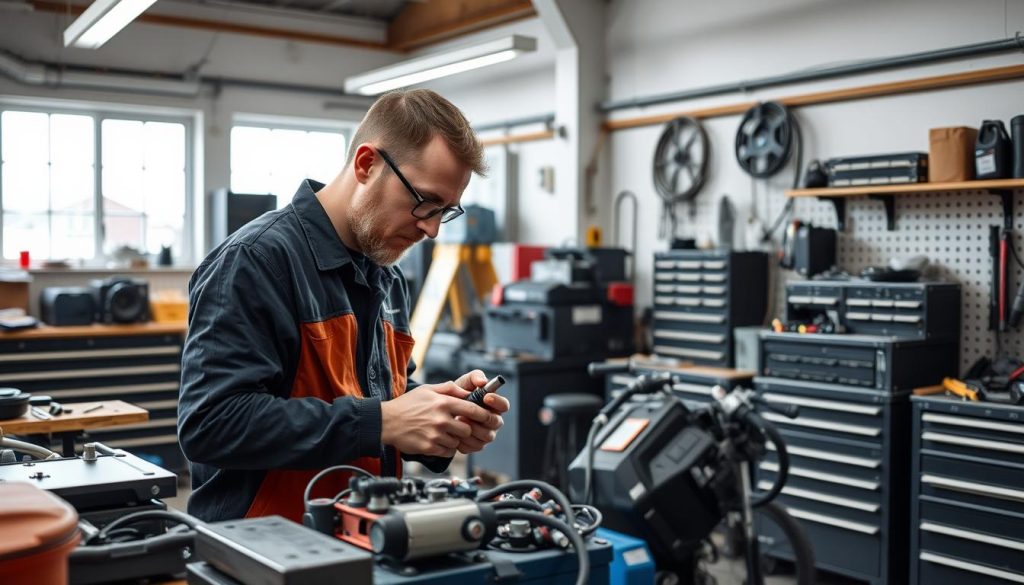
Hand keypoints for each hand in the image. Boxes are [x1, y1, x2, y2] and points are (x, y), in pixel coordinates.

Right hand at [380, 379, 497, 457]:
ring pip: (458, 442)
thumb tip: (466, 392)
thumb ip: (449, 389)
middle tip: (458, 427)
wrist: (386, 422)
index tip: (486, 417)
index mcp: (442, 403)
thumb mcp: (427, 390)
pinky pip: (448, 452)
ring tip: (444, 434)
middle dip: (465, 429)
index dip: (482, 414)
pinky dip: (446, 449)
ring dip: (454, 439)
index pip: (472, 409)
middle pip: (467, 429)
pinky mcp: (429, 448)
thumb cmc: (406, 404)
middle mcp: (441, 419)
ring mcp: (435, 435)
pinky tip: (438, 441)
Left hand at [451, 370, 508, 453]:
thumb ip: (474, 377)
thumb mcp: (464, 383)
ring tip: (459, 420)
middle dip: (483, 418)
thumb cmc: (457, 395)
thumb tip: (483, 381)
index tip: (486, 397)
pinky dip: (465, 441)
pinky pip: (475, 446)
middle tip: (468, 412)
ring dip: (473, 429)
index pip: (504, 405)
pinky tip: (454, 433)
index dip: (497, 402)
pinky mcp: (476, 445)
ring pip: (487, 437)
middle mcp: (493, 421)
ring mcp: (486, 434)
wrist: (441, 413)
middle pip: (497, 423)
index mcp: (494, 405)